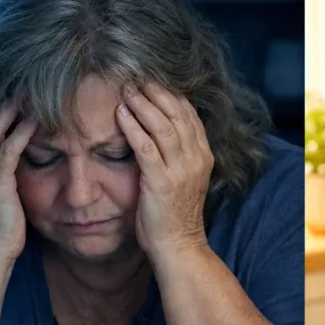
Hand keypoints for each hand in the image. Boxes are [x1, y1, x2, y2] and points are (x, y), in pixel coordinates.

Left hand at [115, 83, 213, 257]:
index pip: (189, 114)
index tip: (151, 81)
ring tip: (126, 90)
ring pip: (163, 125)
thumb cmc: (175, 214)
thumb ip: (176, 154)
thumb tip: (157, 129)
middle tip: (135, 78)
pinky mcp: (161, 182)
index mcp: (203, 156)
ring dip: (143, 104)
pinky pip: (145, 146)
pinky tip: (120, 114)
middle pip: (177, 113)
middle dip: (156, 92)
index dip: (170, 94)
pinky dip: (132, 127)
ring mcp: (180, 171)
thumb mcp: (183, 178)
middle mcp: (196, 159)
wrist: (179, 246)